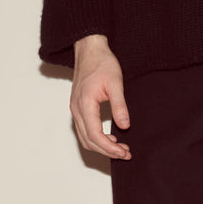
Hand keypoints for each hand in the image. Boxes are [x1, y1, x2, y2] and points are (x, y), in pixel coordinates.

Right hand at [70, 35, 130, 159]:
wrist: (90, 49)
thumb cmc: (102, 63)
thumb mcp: (116, 83)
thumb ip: (120, 106)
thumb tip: (125, 126)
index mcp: (85, 104)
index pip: (95, 135)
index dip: (110, 148)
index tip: (124, 152)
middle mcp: (76, 109)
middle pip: (89, 141)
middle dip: (107, 151)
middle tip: (126, 154)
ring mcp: (75, 110)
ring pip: (85, 138)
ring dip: (102, 147)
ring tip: (121, 149)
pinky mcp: (78, 109)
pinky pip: (85, 131)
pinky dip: (97, 139)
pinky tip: (112, 139)